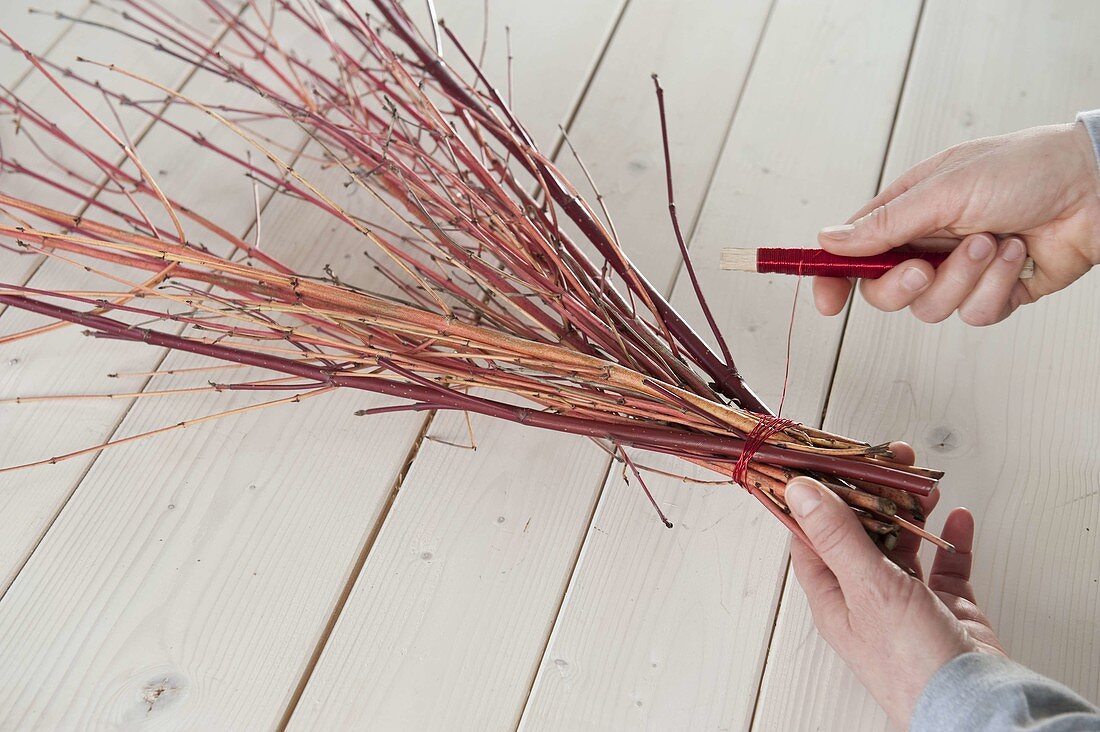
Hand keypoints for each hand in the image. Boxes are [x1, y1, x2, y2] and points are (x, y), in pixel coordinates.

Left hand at [785, 443, 1005, 729]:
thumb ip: (837, 535)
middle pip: (859, 532)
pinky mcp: (946, 610)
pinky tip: (957, 518)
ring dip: (910, 509)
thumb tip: (799, 490)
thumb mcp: (868, 586)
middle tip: (888, 458)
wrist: (976, 707)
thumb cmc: (912, 663)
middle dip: (872, 492)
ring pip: (901, 543)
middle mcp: (865, 598)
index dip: (816, 494)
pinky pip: (945, 565)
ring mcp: (906, 604)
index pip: (811, 533)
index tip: (825, 457)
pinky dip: (951, 539)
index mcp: (833, 595)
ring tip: (922, 481)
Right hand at [813, 122, 1099, 324]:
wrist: (1096, 188)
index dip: (834, 278)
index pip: (853, 252)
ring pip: (932, 308)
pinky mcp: (994, 293)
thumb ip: (885, 222)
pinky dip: (996, 287)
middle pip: (886, 291)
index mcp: (908, 212)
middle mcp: (928, 244)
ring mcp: (961, 271)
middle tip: (928, 267)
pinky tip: (1018, 255)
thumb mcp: (946, 188)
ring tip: (995, 242)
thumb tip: (830, 240)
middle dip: (906, 285)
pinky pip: (974, 314)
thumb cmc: (1027, 168)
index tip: (829, 301)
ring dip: (965, 277)